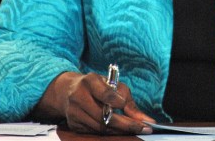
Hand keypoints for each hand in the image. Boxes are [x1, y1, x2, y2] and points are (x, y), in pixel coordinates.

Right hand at [37, 72, 153, 134]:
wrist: (69, 91)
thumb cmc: (97, 87)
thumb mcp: (112, 84)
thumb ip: (127, 99)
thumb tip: (145, 118)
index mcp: (89, 81)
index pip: (104, 92)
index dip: (115, 100)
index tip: (125, 105)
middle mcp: (78, 97)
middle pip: (103, 116)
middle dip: (125, 124)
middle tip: (143, 128)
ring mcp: (74, 113)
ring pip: (100, 127)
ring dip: (120, 130)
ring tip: (136, 129)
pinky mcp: (74, 125)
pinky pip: (95, 132)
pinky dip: (110, 133)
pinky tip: (121, 131)